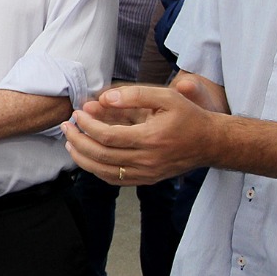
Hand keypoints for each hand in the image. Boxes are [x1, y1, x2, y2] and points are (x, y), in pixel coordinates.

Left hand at [62, 79, 219, 184]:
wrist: (210, 143)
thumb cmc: (188, 117)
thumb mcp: (166, 97)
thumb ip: (135, 95)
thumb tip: (105, 99)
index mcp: (150, 138)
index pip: (107, 136)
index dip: (87, 125)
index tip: (78, 113)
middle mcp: (147, 160)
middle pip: (100, 155)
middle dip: (77, 140)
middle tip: (66, 126)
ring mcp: (146, 174)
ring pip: (103, 171)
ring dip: (81, 157)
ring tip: (69, 142)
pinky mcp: (146, 180)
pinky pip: (114, 179)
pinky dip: (95, 169)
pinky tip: (86, 156)